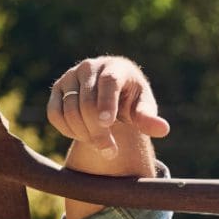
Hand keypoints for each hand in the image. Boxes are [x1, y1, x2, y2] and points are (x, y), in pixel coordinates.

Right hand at [47, 55, 169, 160]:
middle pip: (87, 102)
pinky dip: (67, 130)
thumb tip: (163, 130)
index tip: (108, 123)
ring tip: (101, 145)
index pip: (109, 82)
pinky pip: (55, 114)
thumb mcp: (144, 108)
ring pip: (69, 109)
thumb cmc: (132, 101)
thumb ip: (149, 119)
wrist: (113, 94)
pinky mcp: (57, 89)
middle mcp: (90, 67)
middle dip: (97, 131)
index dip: (107, 102)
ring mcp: (70, 76)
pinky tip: (83, 136)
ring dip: (84, 134)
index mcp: (116, 67)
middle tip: (110, 151)